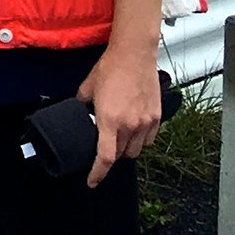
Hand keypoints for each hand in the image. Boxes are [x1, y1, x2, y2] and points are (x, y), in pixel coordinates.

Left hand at [77, 40, 163, 187]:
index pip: (104, 158)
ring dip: (126, 149)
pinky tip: (134, 131)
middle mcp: (130, 125)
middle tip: (104, 146)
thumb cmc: (111, 67)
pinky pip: (149, 140)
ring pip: (136, 150)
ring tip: (119, 138)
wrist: (134, 53)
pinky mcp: (156, 117)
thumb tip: (78, 111)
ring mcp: (145, 122)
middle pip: (120, 156)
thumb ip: (82, 104)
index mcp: (110, 121)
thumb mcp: (87, 88)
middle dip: (111, 156)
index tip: (92, 181)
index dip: (97, 174)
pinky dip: (141, 141)